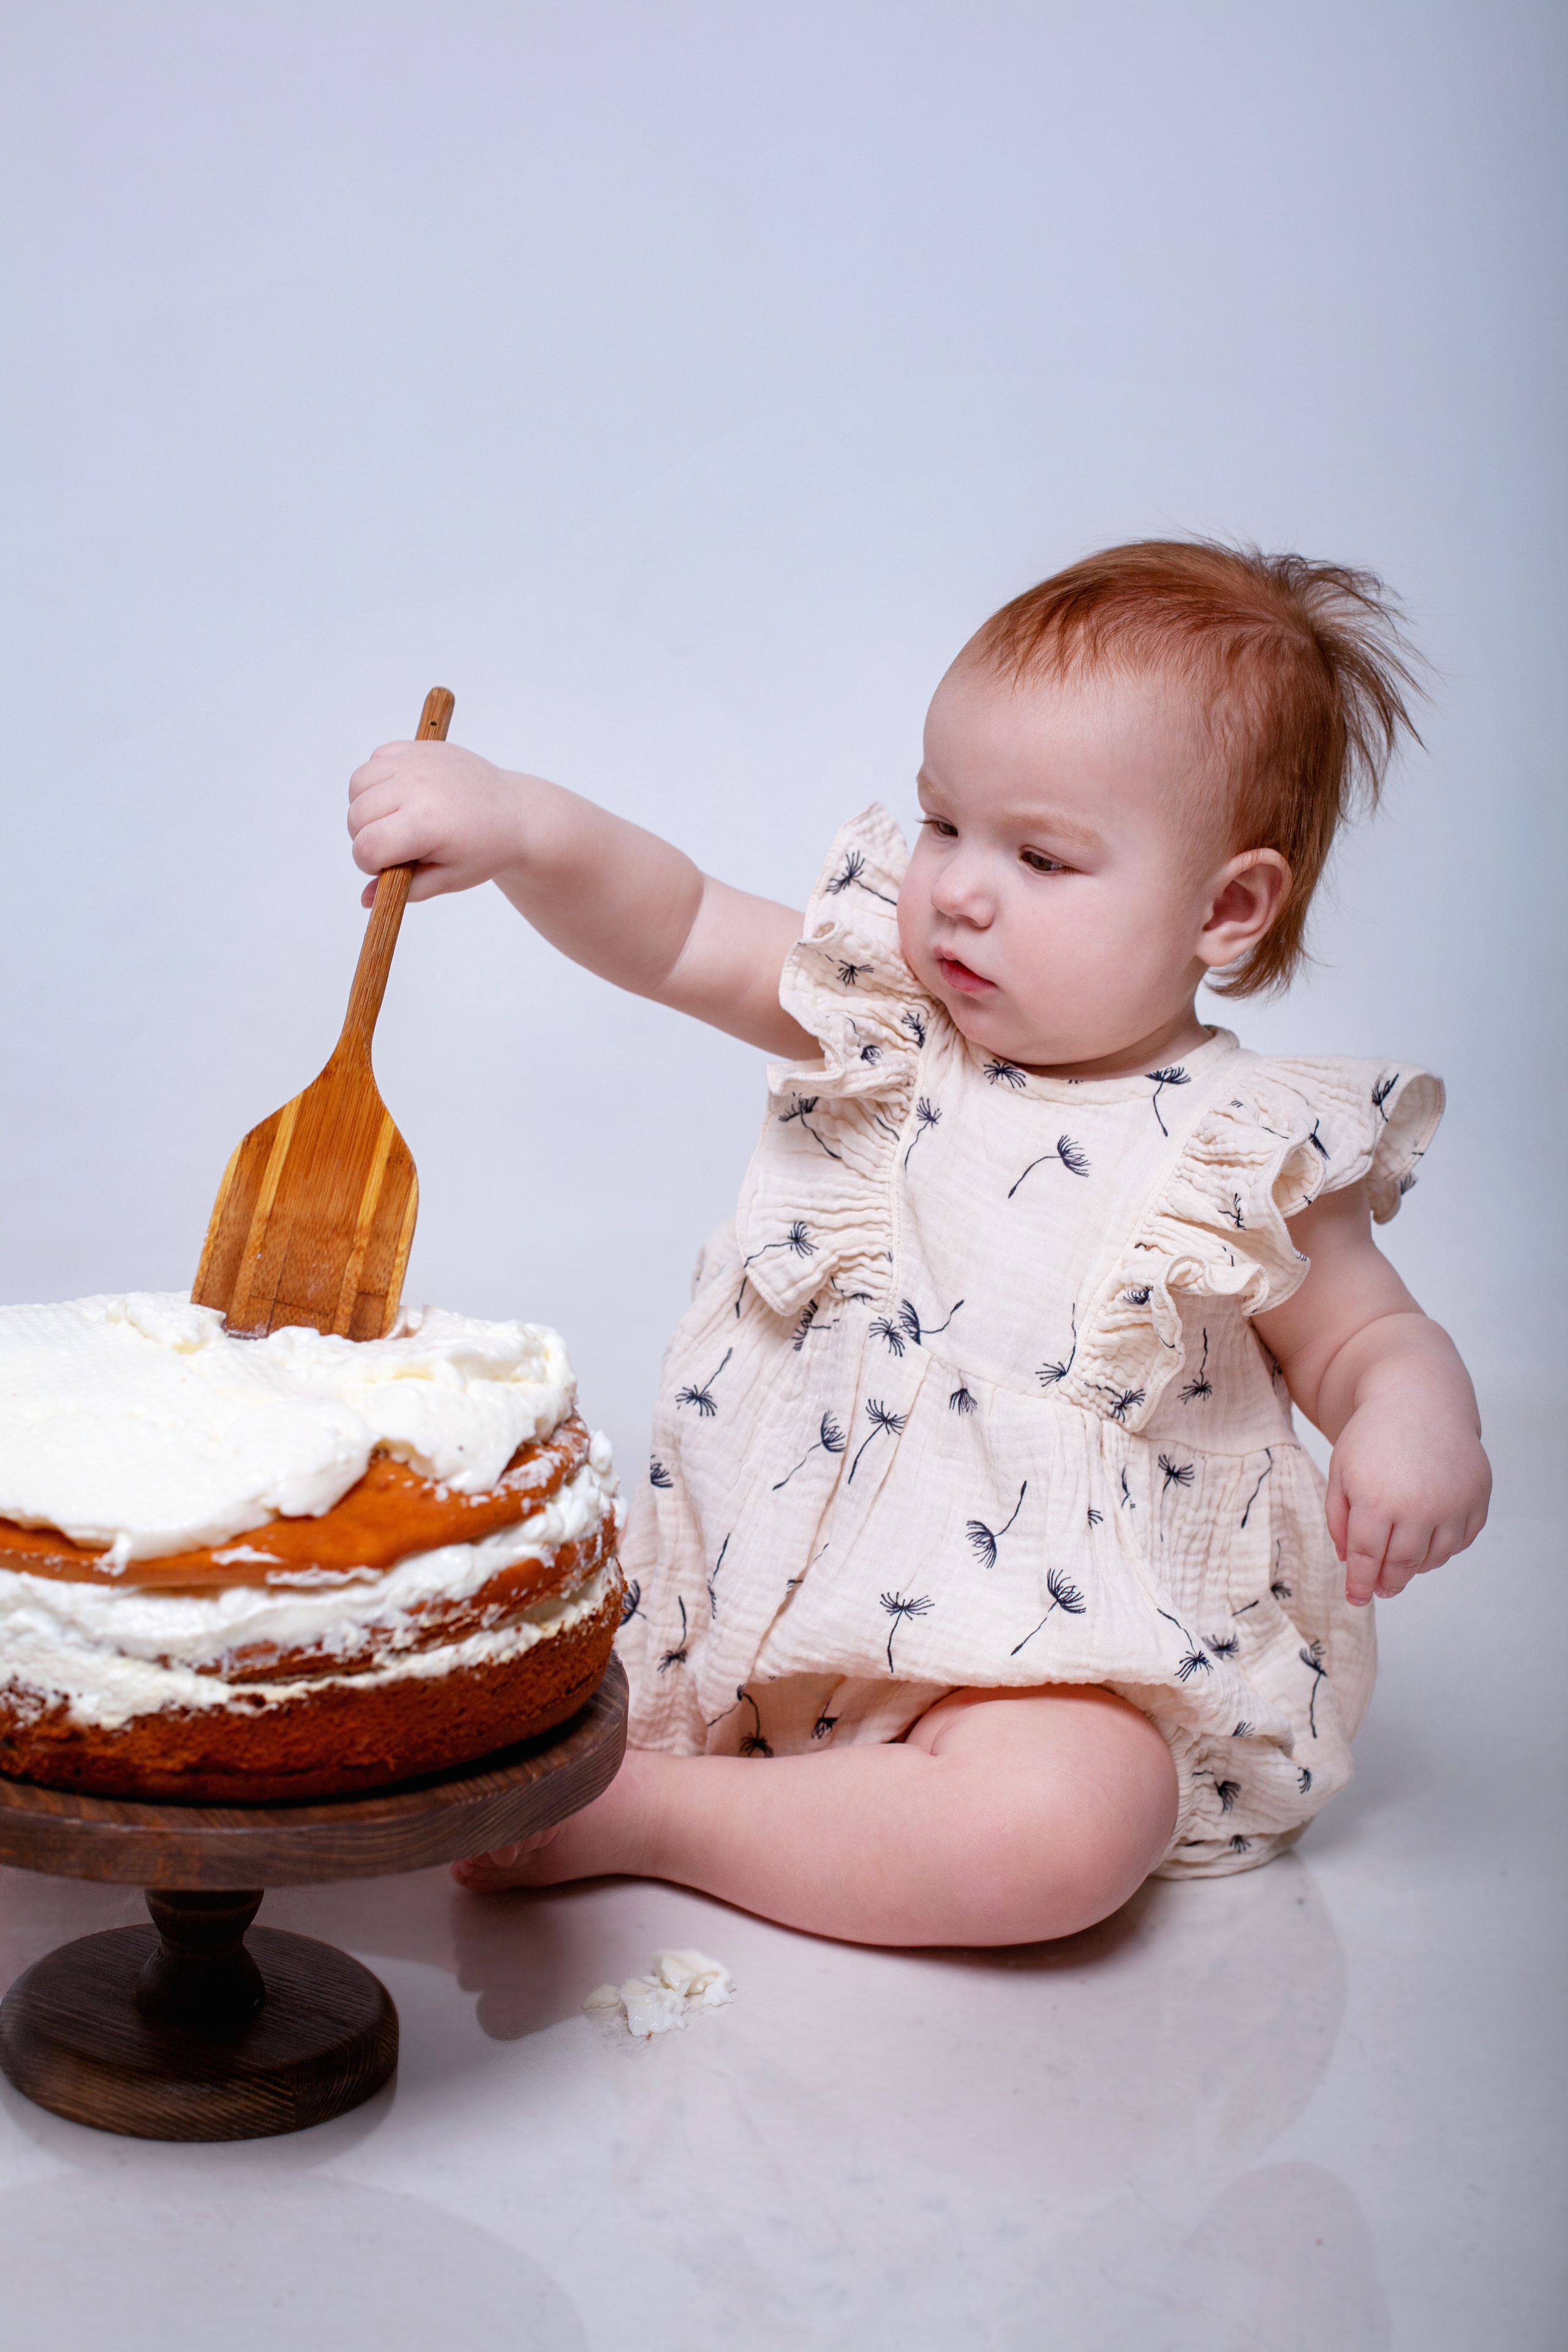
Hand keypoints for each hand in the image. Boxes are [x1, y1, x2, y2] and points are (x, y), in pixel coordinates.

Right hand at [347, 739, 534, 902]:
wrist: (515, 812)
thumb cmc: (486, 848)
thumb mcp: (449, 879)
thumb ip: (404, 890)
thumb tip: (365, 899)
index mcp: (427, 823)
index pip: (367, 846)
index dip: (368, 864)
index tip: (387, 867)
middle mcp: (418, 786)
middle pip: (356, 816)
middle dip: (365, 838)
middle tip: (395, 846)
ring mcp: (418, 762)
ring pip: (358, 784)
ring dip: (365, 806)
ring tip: (393, 821)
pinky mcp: (419, 747)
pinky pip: (376, 759)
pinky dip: (378, 779)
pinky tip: (400, 796)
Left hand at [1325, 1393, 1490, 1605]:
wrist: (1416, 1398)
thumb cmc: (1371, 1436)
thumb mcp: (1341, 1472)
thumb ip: (1339, 1519)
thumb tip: (1347, 1561)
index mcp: (1375, 1500)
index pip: (1365, 1558)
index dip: (1360, 1582)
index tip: (1356, 1598)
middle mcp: (1418, 1506)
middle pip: (1400, 1564)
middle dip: (1388, 1581)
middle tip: (1380, 1589)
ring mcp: (1452, 1502)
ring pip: (1433, 1557)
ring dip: (1415, 1565)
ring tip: (1402, 1560)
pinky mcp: (1476, 1496)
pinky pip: (1461, 1540)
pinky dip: (1444, 1546)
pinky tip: (1428, 1538)